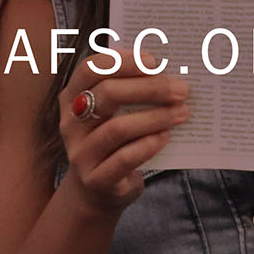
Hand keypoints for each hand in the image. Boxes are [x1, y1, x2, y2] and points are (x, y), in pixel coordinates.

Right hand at [56, 49, 188, 213]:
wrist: (96, 192)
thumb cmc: (112, 142)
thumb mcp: (112, 114)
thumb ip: (128, 91)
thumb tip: (168, 70)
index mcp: (72, 97)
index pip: (91, 69)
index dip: (122, 61)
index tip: (154, 61)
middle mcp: (70, 123)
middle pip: (108, 94)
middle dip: (149, 88)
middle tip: (181, 89)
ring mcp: (80, 153)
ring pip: (118, 128)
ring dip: (156, 117)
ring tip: (183, 112)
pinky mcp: (95, 179)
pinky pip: (125, 158)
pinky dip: (149, 144)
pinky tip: (166, 137)